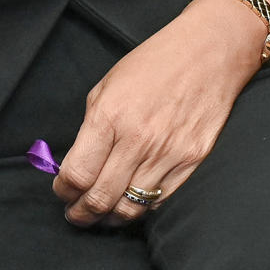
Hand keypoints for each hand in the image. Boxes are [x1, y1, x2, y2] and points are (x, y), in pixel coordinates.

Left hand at [53, 0, 269, 225]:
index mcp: (109, 116)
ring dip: (109, 217)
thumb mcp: (108, 85)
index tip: (62, 191)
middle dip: (81, 213)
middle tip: (75, 214)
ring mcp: (167, 153)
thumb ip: (91, 126)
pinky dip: (140, 207)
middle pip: (100, 198)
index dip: (63, 190)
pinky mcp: (191, 162)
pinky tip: (130, 202)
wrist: (208, 52)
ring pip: (130, 207)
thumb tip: (77, 161)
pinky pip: (159, 199)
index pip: (77, 173)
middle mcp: (137, 139)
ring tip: (100, 215)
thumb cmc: (154, 63)